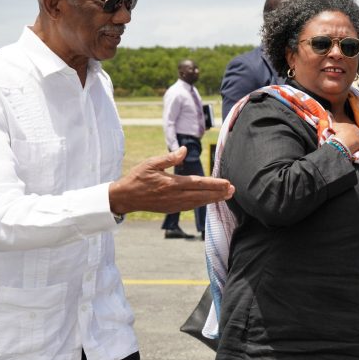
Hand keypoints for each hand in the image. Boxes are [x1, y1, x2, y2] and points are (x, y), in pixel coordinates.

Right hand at [108, 146, 234, 213]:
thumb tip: (185, 150)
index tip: (227, 183)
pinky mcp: (171, 209)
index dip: (214, 184)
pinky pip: (190, 207)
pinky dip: (201, 203)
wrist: (125, 197)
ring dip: (212, 199)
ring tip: (226, 196)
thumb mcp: (151, 163)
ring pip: (197, 203)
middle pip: (201, 195)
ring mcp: (173, 205)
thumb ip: (169, 158)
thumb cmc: (138, 177)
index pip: (198, 183)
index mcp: (171, 184)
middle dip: (218, 193)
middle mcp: (174, 196)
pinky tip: (208, 201)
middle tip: (233, 190)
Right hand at [330, 122, 358, 154]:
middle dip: (354, 137)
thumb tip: (327, 111)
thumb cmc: (339, 133)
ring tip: (354, 146)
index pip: (352, 129)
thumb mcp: (334, 125)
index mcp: (351, 126)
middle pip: (357, 133)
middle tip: (349, 142)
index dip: (349, 133)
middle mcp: (358, 130)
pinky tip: (358, 149)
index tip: (345, 136)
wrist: (345, 140)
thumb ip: (331, 119)